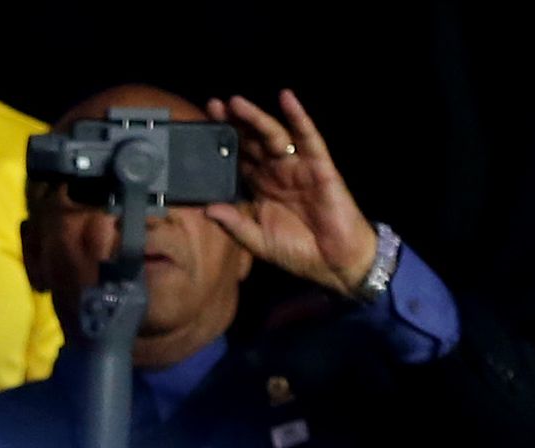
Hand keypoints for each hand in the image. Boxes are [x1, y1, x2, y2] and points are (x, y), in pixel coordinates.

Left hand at [203, 89, 378, 297]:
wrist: (335, 262)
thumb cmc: (297, 252)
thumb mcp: (258, 241)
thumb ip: (234, 225)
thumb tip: (206, 210)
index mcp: (259, 187)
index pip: (236, 159)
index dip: (219, 145)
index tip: (199, 129)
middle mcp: (275, 172)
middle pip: (250, 142)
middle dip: (232, 123)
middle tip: (213, 105)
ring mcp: (296, 167)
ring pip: (272, 135)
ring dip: (255, 117)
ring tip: (235, 103)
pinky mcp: (319, 165)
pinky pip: (308, 137)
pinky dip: (298, 116)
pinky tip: (287, 98)